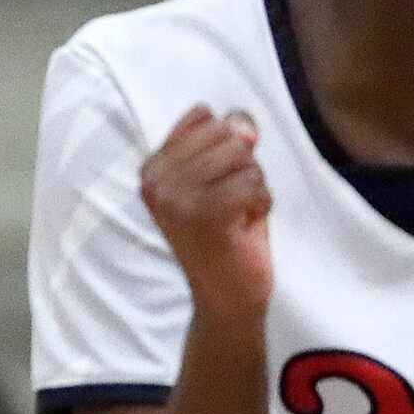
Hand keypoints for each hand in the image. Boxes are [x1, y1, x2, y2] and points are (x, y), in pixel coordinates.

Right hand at [139, 105, 272, 324]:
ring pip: (243, 157)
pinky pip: (252, 182)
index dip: (227, 146)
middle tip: (230, 203)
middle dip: (243, 167)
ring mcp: (177, 198)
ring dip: (253, 187)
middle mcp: (156, 182)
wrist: (225, 296)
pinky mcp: (205, 214)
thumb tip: (243, 124)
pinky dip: (261, 204)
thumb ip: (226, 139)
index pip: (204, 117)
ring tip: (237, 215)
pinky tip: (244, 226)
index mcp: (152, 168)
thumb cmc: (226, 234)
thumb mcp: (220, 175)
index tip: (216, 184)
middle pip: (226, 134)